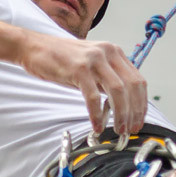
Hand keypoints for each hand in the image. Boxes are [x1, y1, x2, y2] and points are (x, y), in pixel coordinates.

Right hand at [19, 31, 147, 135]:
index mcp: (114, 52)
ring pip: (117, 91)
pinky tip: (96, 125)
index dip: (141, 104)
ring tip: (117, 129)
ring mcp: (94, 59)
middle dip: (134, 112)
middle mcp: (108, 53)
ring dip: (120, 114)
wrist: (33, 47)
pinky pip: (93, 96)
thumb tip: (121, 105)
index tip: (138, 120)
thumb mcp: (91, 66)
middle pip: (132, 86)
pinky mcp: (79, 69)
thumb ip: (107, 81)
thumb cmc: (61, 59)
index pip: (138, 80)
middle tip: (130, 129)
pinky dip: (97, 114)